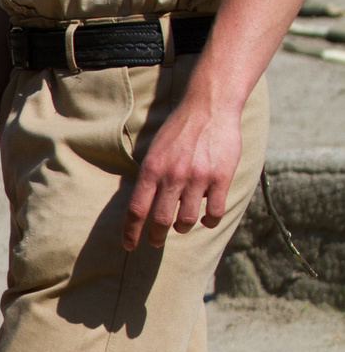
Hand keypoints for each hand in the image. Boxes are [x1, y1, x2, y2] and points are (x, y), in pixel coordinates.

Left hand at [123, 96, 242, 250]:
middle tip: (156, 241)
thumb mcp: (154, 151)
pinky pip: (215, 211)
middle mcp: (173, 176)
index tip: (129, 246)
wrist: (210, 106)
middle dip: (156, 237)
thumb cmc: (178, 130)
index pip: (136, 210)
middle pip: (161, 221)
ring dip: (182, 228)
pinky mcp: (221, 177)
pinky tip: (207, 220)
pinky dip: (210, 221)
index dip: (131, 233)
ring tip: (181, 226)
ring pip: (187, 220)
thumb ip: (149, 178)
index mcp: (152, 170)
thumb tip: (140, 207)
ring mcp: (198, 178)